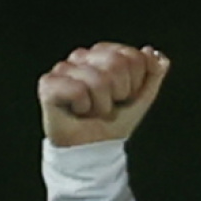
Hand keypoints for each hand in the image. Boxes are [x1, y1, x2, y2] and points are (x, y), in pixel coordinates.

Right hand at [38, 42, 169, 146]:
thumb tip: (153, 52)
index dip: (135, 82)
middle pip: (115, 62)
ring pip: (97, 79)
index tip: (125, 96)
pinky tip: (77, 111)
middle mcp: (82, 56)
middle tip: (109, 105)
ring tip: (92, 110)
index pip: (132, 56)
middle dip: (120, 92)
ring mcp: (63, 68)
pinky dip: (83, 106)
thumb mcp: (141, 98)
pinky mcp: (48, 84)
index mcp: (103, 54)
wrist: (95, 148)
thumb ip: (152, 73)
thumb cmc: (115, 121)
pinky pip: (77, 90)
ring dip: (101, 104)